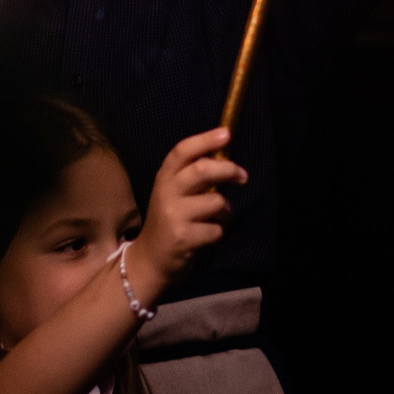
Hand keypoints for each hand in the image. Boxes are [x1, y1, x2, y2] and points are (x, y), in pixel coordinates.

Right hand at [124, 127, 245, 302]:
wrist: (150, 259)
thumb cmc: (169, 220)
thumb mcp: (173, 194)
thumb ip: (192, 176)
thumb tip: (223, 158)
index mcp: (164, 177)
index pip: (182, 151)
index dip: (205, 140)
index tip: (227, 134)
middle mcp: (166, 192)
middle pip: (202, 170)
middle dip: (228, 169)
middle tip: (242, 176)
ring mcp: (174, 215)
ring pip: (216, 202)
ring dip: (225, 211)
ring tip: (216, 217)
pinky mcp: (183, 237)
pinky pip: (216, 228)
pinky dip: (218, 232)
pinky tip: (206, 236)